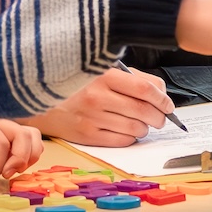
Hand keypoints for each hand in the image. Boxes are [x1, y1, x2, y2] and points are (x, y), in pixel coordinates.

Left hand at [0, 117, 43, 180]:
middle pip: (22, 136)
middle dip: (19, 159)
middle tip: (6, 176)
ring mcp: (5, 129)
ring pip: (31, 136)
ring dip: (29, 156)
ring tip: (13, 171)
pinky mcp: (10, 138)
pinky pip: (30, 142)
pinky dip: (30, 155)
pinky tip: (16, 167)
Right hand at [20, 68, 173, 146]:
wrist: (43, 99)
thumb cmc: (79, 84)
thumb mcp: (103, 70)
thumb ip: (133, 78)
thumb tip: (161, 93)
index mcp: (103, 75)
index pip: (145, 89)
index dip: (163, 99)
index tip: (168, 105)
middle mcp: (97, 96)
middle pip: (144, 111)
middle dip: (159, 117)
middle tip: (160, 117)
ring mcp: (91, 117)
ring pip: (136, 128)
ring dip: (145, 128)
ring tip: (140, 123)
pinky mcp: (87, 135)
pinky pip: (122, 141)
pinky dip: (131, 137)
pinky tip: (125, 130)